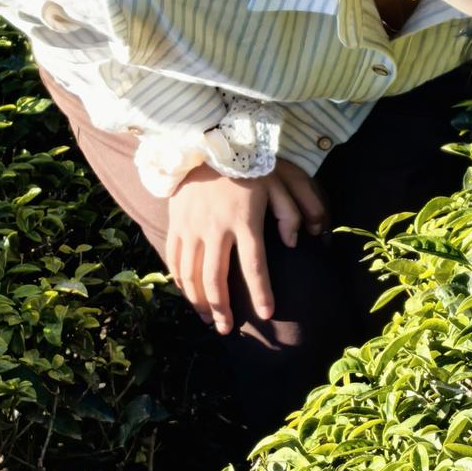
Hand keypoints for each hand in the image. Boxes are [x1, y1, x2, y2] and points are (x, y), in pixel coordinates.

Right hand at [165, 156, 330, 335]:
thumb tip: (297, 242)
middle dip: (222, 308)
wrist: (206, 140)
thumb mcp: (278, 182)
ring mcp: (191, 226)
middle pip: (216, 278)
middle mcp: (215, 227)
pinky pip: (174, 258)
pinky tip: (188, 293)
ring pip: (191, 274)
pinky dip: (180, 280)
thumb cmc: (248, 164)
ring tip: (207, 318)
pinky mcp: (176, 221)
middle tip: (227, 330)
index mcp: (244, 220)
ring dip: (198, 300)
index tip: (267, 315)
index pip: (254, 265)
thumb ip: (293, 212)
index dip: (261, 293)